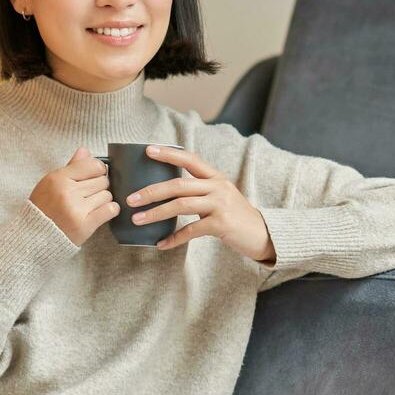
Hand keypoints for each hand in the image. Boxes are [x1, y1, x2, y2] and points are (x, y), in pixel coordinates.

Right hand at [28, 146, 119, 244]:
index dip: (97, 171)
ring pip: (107, 195)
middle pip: (102, 180)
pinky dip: (110, 210)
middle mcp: (68, 192)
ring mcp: (76, 209)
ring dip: (103, 200)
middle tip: (89, 195)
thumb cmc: (44, 208)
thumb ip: (71, 167)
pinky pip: (110, 210)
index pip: (93, 165)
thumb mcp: (51, 183)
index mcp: (58, 178)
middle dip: (99, 187)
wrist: (34, 236)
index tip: (93, 178)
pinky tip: (102, 212)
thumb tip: (85, 150)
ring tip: (90, 206)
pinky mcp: (85, 225)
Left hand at [126, 145, 275, 263]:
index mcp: (216, 177)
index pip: (189, 158)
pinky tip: (160, 244)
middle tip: (130, 199)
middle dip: (151, 191)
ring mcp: (220, 205)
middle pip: (178, 184)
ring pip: (181, 205)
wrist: (263, 235)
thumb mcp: (221, 197)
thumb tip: (168, 192)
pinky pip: (191, 230)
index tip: (147, 150)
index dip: (168, 154)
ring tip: (138, 219)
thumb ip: (200, 191)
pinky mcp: (221, 224)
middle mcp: (218, 187)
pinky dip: (173, 238)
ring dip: (156, 213)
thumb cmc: (236, 217)